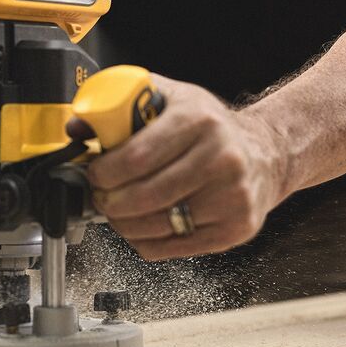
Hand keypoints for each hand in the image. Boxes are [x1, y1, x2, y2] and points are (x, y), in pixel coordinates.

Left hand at [72, 74, 287, 259]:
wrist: (267, 153)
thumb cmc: (210, 128)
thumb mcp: (171, 99)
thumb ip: (123, 104)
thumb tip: (78, 125)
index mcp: (198, 120)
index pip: (136, 157)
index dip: (104, 172)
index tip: (94, 173)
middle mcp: (221, 158)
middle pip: (144, 196)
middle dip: (109, 201)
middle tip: (100, 196)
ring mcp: (232, 197)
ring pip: (155, 225)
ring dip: (123, 223)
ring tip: (117, 211)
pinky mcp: (236, 228)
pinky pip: (172, 247)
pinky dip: (145, 241)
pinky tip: (141, 226)